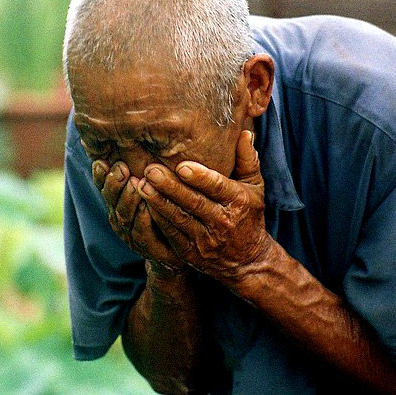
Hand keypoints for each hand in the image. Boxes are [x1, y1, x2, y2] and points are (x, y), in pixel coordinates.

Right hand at [92, 159, 185, 272]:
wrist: (186, 249)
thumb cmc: (170, 209)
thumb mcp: (158, 184)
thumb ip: (147, 168)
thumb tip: (130, 140)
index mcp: (120, 202)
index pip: (105, 186)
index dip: (101, 176)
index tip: (101, 161)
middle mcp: (123, 219)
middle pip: (111, 200)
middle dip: (114, 183)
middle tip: (121, 167)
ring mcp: (134, 236)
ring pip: (124, 217)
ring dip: (128, 199)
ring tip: (134, 183)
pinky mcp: (151, 250)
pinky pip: (142, 235)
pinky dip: (143, 220)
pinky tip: (147, 207)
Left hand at [136, 130, 271, 284]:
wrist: (247, 261)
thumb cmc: (248, 215)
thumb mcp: (254, 187)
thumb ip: (247, 160)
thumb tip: (245, 133)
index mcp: (238, 202)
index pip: (217, 187)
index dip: (200, 177)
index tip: (182, 165)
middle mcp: (222, 221)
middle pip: (193, 202)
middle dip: (170, 187)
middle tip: (150, 170)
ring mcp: (205, 240)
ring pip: (178, 218)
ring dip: (158, 202)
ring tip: (140, 184)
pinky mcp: (190, 253)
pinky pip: (170, 234)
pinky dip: (155, 219)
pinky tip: (142, 204)